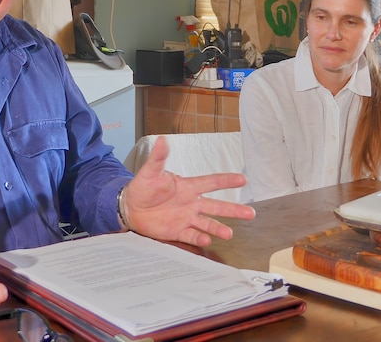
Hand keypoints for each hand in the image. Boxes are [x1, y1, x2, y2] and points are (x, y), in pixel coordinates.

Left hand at [122, 137, 254, 246]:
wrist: (130, 207)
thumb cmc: (142, 187)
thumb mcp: (150, 171)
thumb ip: (158, 158)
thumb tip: (162, 139)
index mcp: (188, 187)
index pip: (211, 182)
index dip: (227, 181)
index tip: (243, 179)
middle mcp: (191, 203)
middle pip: (217, 206)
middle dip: (234, 210)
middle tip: (251, 213)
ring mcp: (186, 218)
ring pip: (207, 224)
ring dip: (218, 228)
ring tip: (229, 234)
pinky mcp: (177, 231)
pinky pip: (192, 236)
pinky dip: (199, 238)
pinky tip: (207, 240)